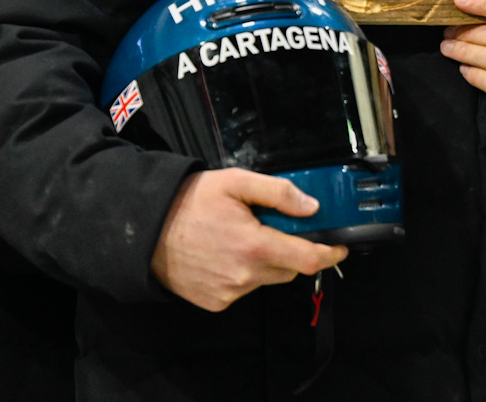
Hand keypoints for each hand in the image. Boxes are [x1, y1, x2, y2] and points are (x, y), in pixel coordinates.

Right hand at [150, 169, 347, 311]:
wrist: (145, 231)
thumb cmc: (189, 203)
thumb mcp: (235, 183)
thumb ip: (278, 192)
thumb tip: (311, 206)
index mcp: (255, 246)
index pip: (308, 259)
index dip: (330, 253)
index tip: (340, 247)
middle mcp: (245, 275)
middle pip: (289, 268)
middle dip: (290, 250)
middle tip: (273, 228)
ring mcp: (230, 292)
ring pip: (266, 278)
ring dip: (265, 261)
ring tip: (239, 237)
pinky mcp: (216, 302)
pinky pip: (244, 288)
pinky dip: (243, 273)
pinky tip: (224, 254)